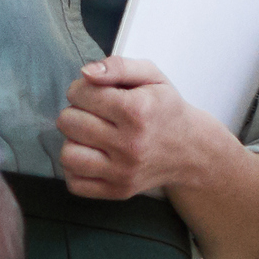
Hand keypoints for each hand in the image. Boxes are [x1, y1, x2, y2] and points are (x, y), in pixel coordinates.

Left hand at [57, 57, 238, 201]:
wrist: (191, 150)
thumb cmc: (165, 108)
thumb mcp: (151, 76)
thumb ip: (118, 66)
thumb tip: (85, 73)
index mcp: (137, 110)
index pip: (81, 94)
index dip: (80, 88)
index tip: (94, 93)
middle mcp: (130, 144)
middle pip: (68, 122)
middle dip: (75, 111)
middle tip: (93, 113)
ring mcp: (123, 172)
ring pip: (67, 154)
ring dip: (73, 140)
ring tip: (90, 135)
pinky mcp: (118, 191)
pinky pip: (74, 183)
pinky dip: (76, 168)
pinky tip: (91, 155)